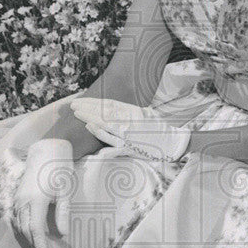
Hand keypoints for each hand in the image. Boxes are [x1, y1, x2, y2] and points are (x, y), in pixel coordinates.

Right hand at [10, 138, 73, 247]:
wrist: (46, 149)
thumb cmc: (59, 168)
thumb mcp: (66, 190)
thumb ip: (63, 213)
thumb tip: (62, 234)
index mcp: (36, 201)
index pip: (36, 231)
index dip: (40, 247)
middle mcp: (23, 201)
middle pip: (26, 231)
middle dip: (34, 247)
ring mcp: (18, 198)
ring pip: (20, 225)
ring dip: (27, 239)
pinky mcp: (17, 195)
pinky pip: (17, 217)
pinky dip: (23, 229)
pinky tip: (30, 235)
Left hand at [68, 97, 190, 161]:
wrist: (173, 145)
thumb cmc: (160, 130)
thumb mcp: (147, 114)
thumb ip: (131, 111)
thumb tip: (116, 109)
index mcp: (134, 112)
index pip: (109, 105)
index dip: (93, 102)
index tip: (81, 100)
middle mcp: (130, 121)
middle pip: (104, 112)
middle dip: (87, 108)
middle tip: (73, 105)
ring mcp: (129, 134)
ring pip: (105, 124)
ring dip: (89, 118)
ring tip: (77, 113)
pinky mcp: (130, 147)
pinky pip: (112, 140)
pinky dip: (100, 133)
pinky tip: (90, 126)